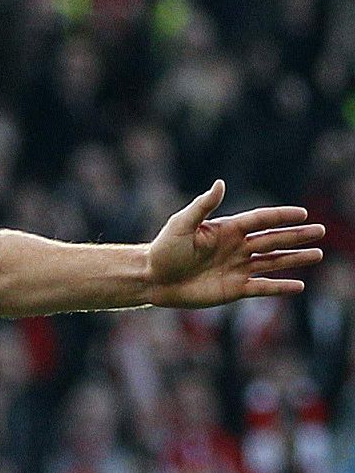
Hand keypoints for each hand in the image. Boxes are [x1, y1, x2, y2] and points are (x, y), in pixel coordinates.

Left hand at [147, 180, 322, 307]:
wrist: (152, 279)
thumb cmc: (164, 249)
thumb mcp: (182, 224)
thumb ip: (202, 206)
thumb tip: (220, 184)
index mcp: (227, 229)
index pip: (261, 220)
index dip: (281, 216)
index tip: (303, 214)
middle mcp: (236, 247)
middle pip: (273, 240)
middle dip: (297, 236)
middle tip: (321, 231)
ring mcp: (237, 268)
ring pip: (273, 262)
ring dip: (295, 259)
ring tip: (318, 254)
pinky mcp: (233, 289)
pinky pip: (261, 288)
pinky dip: (280, 287)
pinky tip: (299, 286)